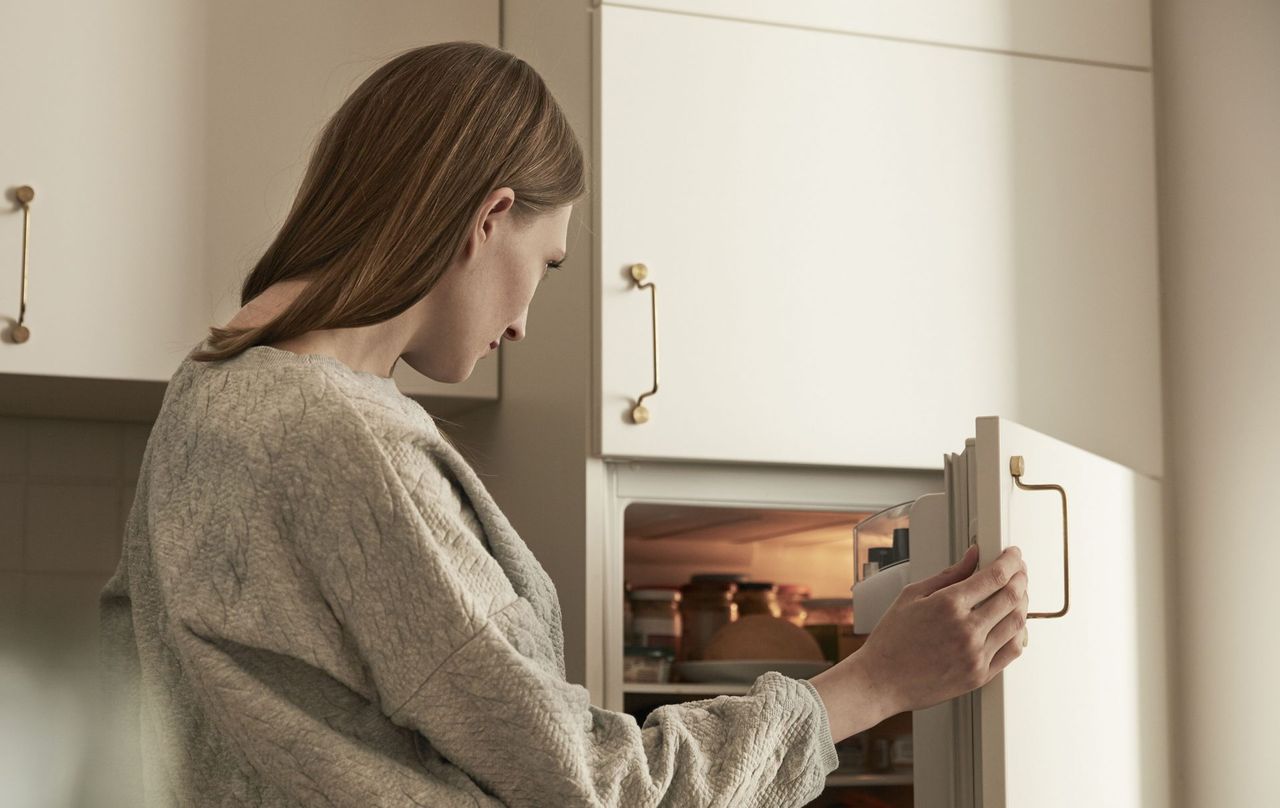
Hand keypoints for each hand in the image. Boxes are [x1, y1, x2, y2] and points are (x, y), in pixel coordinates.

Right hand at [862, 544, 1028, 712]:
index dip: (1010, 560)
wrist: (881, 681)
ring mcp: (975, 655)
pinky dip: (1019, 633)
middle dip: (1021, 577)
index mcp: (948, 605)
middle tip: (1018, 570)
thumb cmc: (891, 641)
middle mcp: (966, 630)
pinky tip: (1013, 624)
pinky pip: (1012, 650)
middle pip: (1012, 596)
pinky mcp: (979, 675)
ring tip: (1018, 594)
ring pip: (1017, 623)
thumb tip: (972, 557)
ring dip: (1023, 603)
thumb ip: (947, 575)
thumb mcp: (911, 596)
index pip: (995, 576)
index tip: (1012, 555)